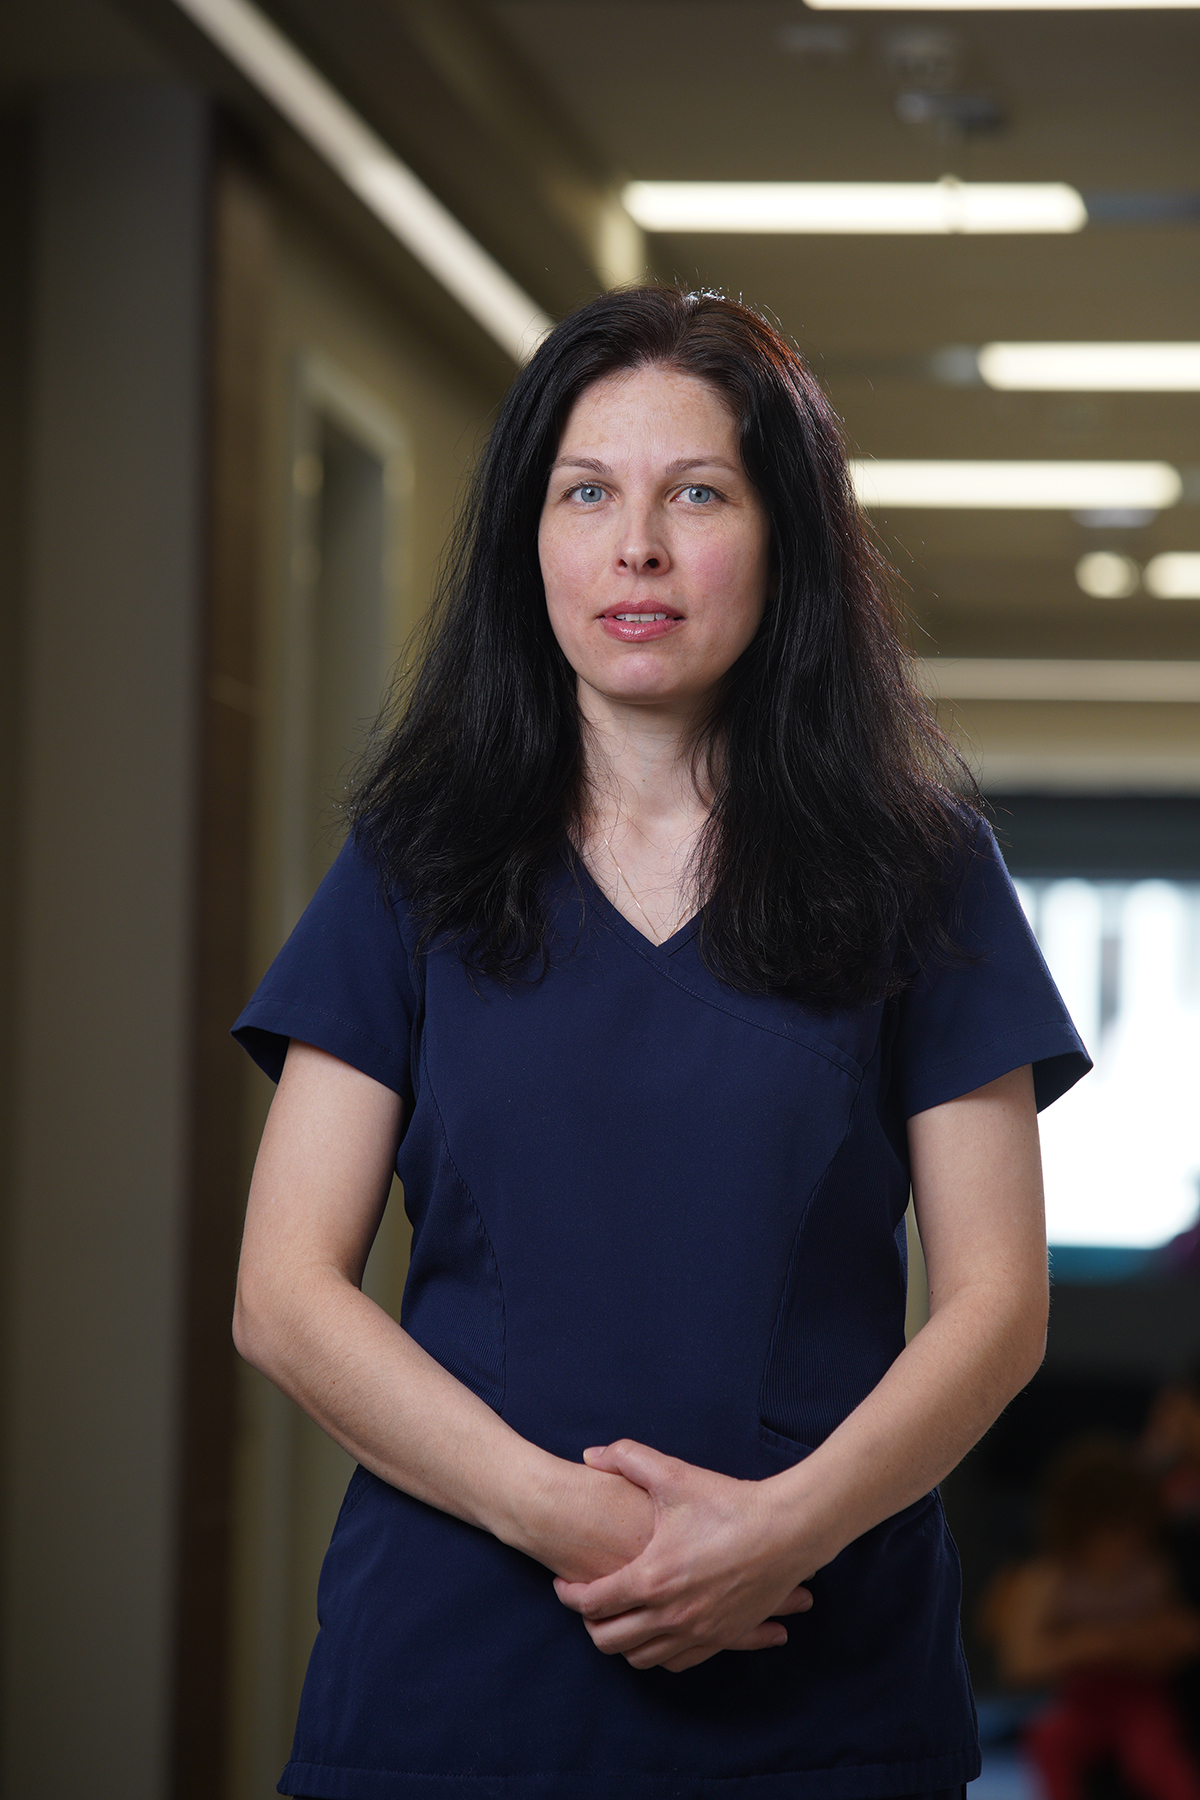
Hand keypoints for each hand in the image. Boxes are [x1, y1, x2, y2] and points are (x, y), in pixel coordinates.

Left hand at [552, 1439, 813, 1672]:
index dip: (568, 1594)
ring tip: (619, 1617)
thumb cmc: (728, 1503)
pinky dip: (658, 1653)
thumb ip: (627, 1459)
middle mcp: (670, 1615)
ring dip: (623, 1641)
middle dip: (590, 1624)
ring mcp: (697, 1632)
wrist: (787, 1530)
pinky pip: (676, 1663)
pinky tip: (656, 1631)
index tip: (563, 1583)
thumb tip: (590, 1455)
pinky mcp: (720, 1638)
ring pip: (641, 1658)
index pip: (591, 1602)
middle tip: (589, 1603)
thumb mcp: (674, 1475)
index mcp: (651, 1578)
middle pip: (609, 1641)